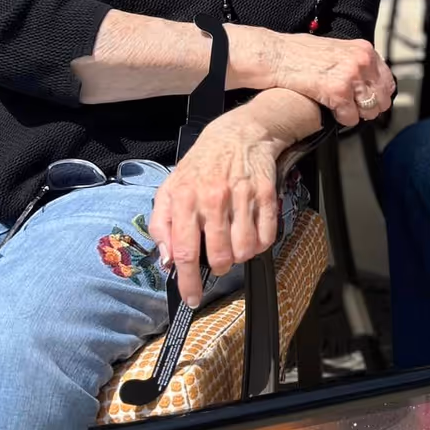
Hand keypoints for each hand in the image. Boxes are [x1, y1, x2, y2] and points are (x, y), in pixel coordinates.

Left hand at [149, 108, 286, 306]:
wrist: (241, 132)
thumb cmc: (203, 164)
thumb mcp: (170, 187)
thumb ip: (162, 224)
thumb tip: (166, 259)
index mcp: (185, 198)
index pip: (184, 251)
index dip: (188, 281)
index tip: (192, 298)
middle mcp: (213, 198)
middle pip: (220, 256)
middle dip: (219, 268)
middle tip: (218, 262)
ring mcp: (242, 197)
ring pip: (245, 250)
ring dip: (240, 257)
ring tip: (235, 246)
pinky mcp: (266, 195)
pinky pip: (267, 237)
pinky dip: (260, 245)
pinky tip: (252, 236)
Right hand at [266, 33, 395, 126]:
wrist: (276, 55)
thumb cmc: (300, 53)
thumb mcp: (337, 50)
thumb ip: (355, 62)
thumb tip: (369, 81)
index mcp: (364, 50)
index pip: (387, 81)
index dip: (378, 95)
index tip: (368, 101)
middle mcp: (362, 61)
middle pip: (382, 98)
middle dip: (369, 108)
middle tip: (353, 109)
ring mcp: (351, 75)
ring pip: (370, 110)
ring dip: (356, 114)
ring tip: (341, 109)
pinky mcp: (338, 91)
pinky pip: (351, 117)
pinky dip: (342, 119)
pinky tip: (330, 110)